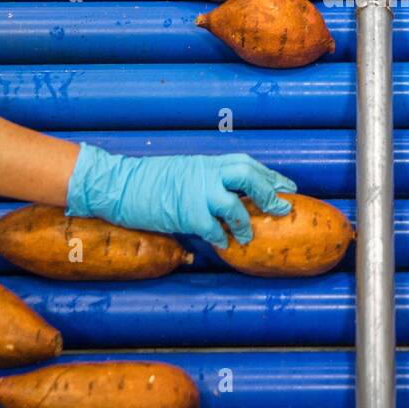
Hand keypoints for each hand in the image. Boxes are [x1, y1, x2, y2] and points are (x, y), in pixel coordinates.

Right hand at [65, 144, 295, 247]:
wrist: (119, 184)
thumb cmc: (152, 181)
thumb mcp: (186, 171)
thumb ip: (210, 179)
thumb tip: (235, 194)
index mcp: (208, 162)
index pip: (248, 164)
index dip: (271, 177)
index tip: (289, 188)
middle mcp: (205, 173)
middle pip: (248, 176)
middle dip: (268, 193)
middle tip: (281, 209)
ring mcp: (195, 192)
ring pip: (234, 204)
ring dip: (245, 223)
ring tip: (247, 236)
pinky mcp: (184, 213)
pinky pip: (211, 229)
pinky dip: (220, 238)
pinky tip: (223, 244)